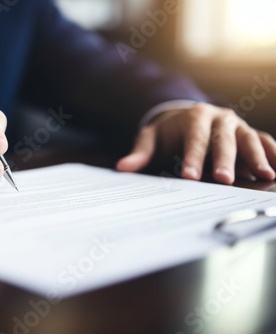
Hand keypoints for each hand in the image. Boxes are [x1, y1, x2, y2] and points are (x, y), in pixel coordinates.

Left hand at [116, 103, 275, 183]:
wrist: (186, 116)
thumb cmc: (168, 132)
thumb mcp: (151, 138)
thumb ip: (140, 153)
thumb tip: (122, 168)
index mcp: (194, 117)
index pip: (194, 140)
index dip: (193, 158)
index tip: (190, 177)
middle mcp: (219, 117)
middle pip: (224, 139)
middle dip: (225, 160)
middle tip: (224, 180)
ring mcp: (237, 124)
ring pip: (250, 139)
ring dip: (257, 157)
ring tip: (264, 176)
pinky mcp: (250, 132)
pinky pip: (265, 141)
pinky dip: (273, 153)